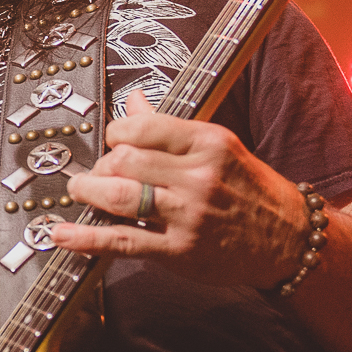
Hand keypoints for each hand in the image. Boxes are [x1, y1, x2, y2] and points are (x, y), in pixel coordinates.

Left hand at [50, 89, 304, 287]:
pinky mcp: (179, 250)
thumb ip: (171, 128)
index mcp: (207, 142)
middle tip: (97, 172)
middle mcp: (198, 176)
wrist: (290, 239)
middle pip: (124, 160)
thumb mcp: (219, 147)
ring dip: (89, 191)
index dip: (116, 133)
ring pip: (120, 195)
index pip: (142, 126)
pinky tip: (61, 234)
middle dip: (101, 165)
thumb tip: (133, 101)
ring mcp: (188, 214)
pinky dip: (86, 237)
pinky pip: (123, 241)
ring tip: (79, 190)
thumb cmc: (250, 190)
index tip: (113, 142)